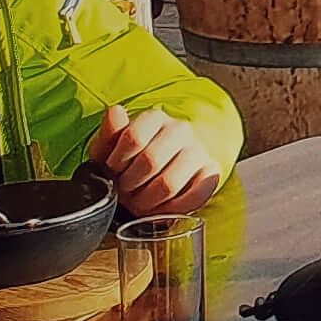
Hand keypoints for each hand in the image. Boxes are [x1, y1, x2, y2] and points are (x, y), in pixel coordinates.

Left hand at [92, 105, 220, 216]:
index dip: (117, 163)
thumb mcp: (110, 146)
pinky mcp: (211, 171)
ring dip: (148, 201)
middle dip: (130, 185)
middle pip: (150, 162)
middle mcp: (180, 129)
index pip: (133, 138)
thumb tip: (116, 112)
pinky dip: (172, 209)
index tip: (112, 173)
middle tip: (124, 193)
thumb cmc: (130, 159)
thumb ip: (109, 131)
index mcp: (155, 118)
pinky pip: (194, 196)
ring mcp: (198, 150)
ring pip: (169, 183)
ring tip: (140, 203)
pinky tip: (160, 208)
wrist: (158, 170)